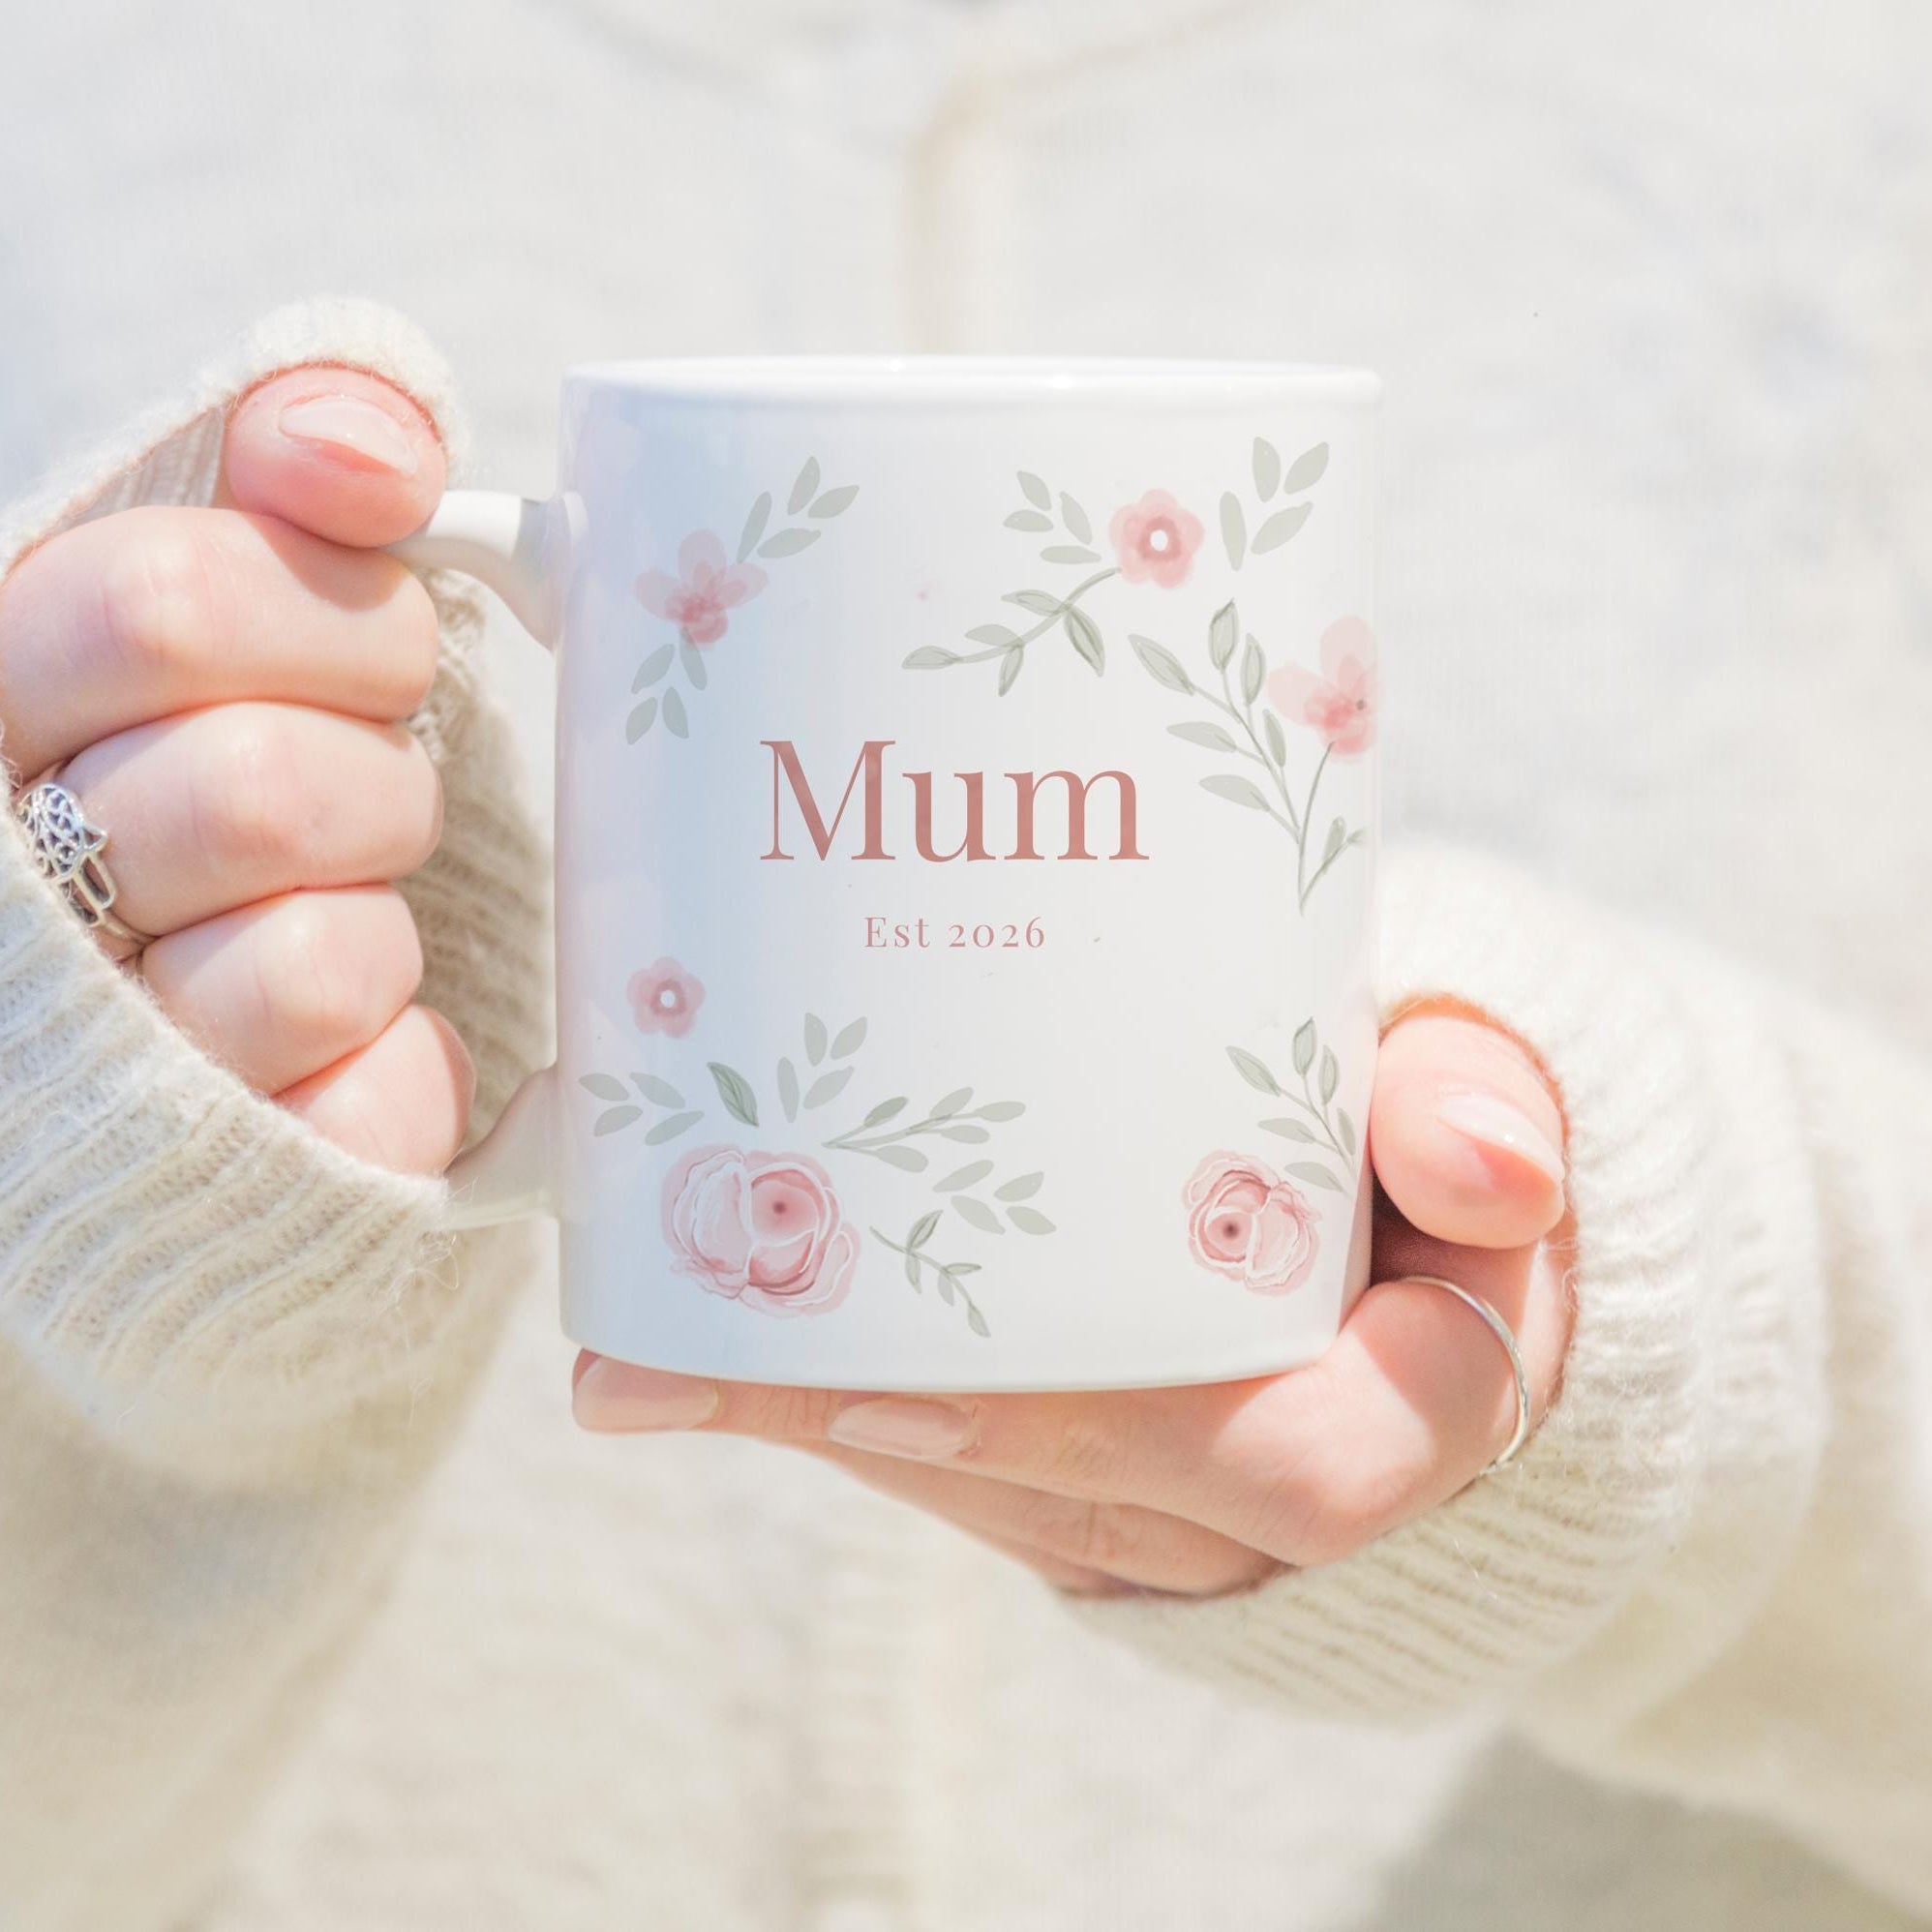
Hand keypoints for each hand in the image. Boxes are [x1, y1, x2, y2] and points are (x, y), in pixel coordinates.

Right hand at [0, 369, 470, 1173]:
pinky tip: (348, 1015)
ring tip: (344, 893)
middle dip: (373, 768)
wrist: (219, 1004)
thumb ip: (289, 467)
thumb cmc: (226, 761)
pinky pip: (366, 1090)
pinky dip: (397, 1035)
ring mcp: (106, 1040)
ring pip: (317, 955)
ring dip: (380, 902)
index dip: (328, 608)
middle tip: (369, 773)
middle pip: (254, 789)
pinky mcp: (224, 1160)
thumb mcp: (244, 589)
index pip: (158, 601)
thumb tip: (373, 443)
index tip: (377, 638)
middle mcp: (15, 880)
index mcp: (4, 700)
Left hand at [572, 1004, 1570, 1593]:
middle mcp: (1265, 1481)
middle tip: (658, 1362)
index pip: (1279, 1466)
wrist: (1414, 1206)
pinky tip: (703, 1314)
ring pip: (980, 1480)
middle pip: (1061, 1485)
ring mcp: (1165, 1485)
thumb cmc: (1436, 1142)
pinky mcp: (1082, 1456)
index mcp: (1406, 1410)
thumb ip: (1480, 1119)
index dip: (1096, 1428)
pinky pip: (955, 1444)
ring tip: (631, 1344)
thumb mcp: (1479, 1105)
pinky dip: (833, 1385)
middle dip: (856, 1424)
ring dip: (802, 1414)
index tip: (896, 1377)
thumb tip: (1485, 1165)